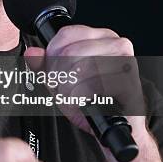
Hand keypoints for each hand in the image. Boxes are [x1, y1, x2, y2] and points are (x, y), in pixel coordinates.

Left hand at [24, 25, 146, 142]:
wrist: (118, 127)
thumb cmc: (94, 101)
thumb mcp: (63, 80)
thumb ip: (45, 66)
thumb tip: (32, 53)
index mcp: (101, 37)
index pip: (67, 34)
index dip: (51, 55)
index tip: (51, 73)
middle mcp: (116, 45)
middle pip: (71, 51)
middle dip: (58, 75)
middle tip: (60, 89)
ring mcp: (126, 63)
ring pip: (82, 67)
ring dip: (68, 88)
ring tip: (70, 97)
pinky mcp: (130, 83)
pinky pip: (94, 85)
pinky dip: (80, 97)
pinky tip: (81, 103)